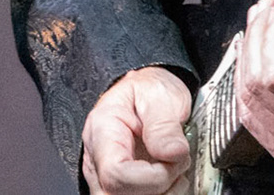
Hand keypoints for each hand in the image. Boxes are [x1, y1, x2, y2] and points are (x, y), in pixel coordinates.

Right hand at [81, 66, 192, 194]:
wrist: (151, 89)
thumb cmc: (150, 89)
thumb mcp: (159, 95)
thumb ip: (164, 125)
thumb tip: (173, 153)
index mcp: (102, 131)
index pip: (115, 174)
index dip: (151, 178)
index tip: (174, 161)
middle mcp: (98, 158)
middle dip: (153, 192)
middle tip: (175, 170)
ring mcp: (106, 175)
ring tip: (175, 172)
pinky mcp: (122, 185)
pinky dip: (159, 194)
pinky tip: (171, 180)